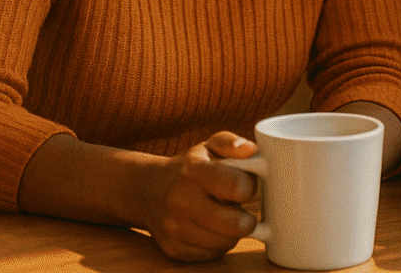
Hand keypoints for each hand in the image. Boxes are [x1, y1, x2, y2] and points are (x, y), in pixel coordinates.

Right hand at [139, 132, 259, 261]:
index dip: (250, 187)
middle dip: (247, 219)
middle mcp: (182, 200)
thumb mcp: (209, 146)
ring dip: (234, 233)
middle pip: (234, 223)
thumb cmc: (188, 166)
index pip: (236, 185)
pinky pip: (212, 255)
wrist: (148, 190)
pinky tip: (214, 230)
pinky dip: (219, 244)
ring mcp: (175, 228)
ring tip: (229, 218)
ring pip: (225, 242)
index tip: (247, 186)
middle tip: (245, 211)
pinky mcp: (174, 250)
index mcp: (194, 170)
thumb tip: (252, 151)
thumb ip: (232, 144)